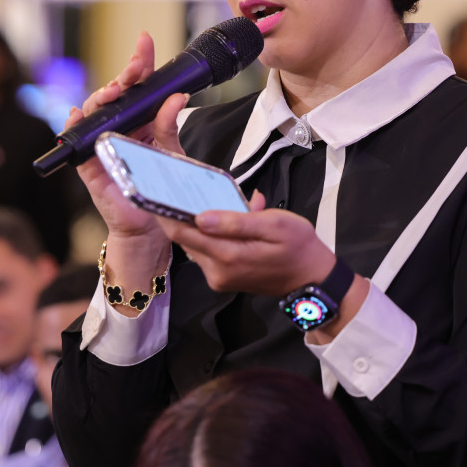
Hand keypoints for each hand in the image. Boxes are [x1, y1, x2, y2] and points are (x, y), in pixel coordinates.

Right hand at [67, 31, 186, 241]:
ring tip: (114, 90)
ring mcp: (101, 142)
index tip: (145, 42)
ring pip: (94, 110)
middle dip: (123, 75)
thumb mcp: (172, 153)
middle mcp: (119, 126)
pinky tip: (76, 113)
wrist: (150, 225)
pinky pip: (74, 140)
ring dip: (101, 96)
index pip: (139, 86)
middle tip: (134, 67)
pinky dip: (72, 124)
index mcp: (141, 120)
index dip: (139, 62)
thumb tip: (176, 97)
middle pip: (115, 93)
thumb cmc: (159, 188)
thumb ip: (170, 125)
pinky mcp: (89, 162)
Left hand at [156, 191, 336, 297]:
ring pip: (195, 245)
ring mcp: (218, 278)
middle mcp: (216, 272)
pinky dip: (210, 235)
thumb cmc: (299, 246)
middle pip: (184, 239)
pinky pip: (207, 252)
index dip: (165, 212)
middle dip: (181, 214)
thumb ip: (236, 222)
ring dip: (197, 224)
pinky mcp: (222, 279)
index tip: (153, 191)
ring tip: (203, 198)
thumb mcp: (275, 225)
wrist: (313, 279)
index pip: (182, 233)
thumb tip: (200, 217)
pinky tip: (222, 219)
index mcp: (227, 256)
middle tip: (177, 186)